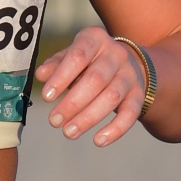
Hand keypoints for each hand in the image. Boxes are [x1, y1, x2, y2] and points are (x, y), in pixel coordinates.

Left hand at [35, 26, 145, 146]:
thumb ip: (55, 64)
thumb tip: (40, 75)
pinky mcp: (139, 94)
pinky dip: (115, 129)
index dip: (61, 77)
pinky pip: (131, 114)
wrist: (127, 63)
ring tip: (69, 132)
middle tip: (54, 121)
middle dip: (73, 103)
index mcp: (95, 39)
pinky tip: (98, 141)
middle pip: (95, 80)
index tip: (46, 97)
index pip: (78, 56)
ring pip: (111, 97)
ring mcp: (130, 74)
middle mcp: (116, 54)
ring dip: (88, 118)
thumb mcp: (71, 56)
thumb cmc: (89, 61)